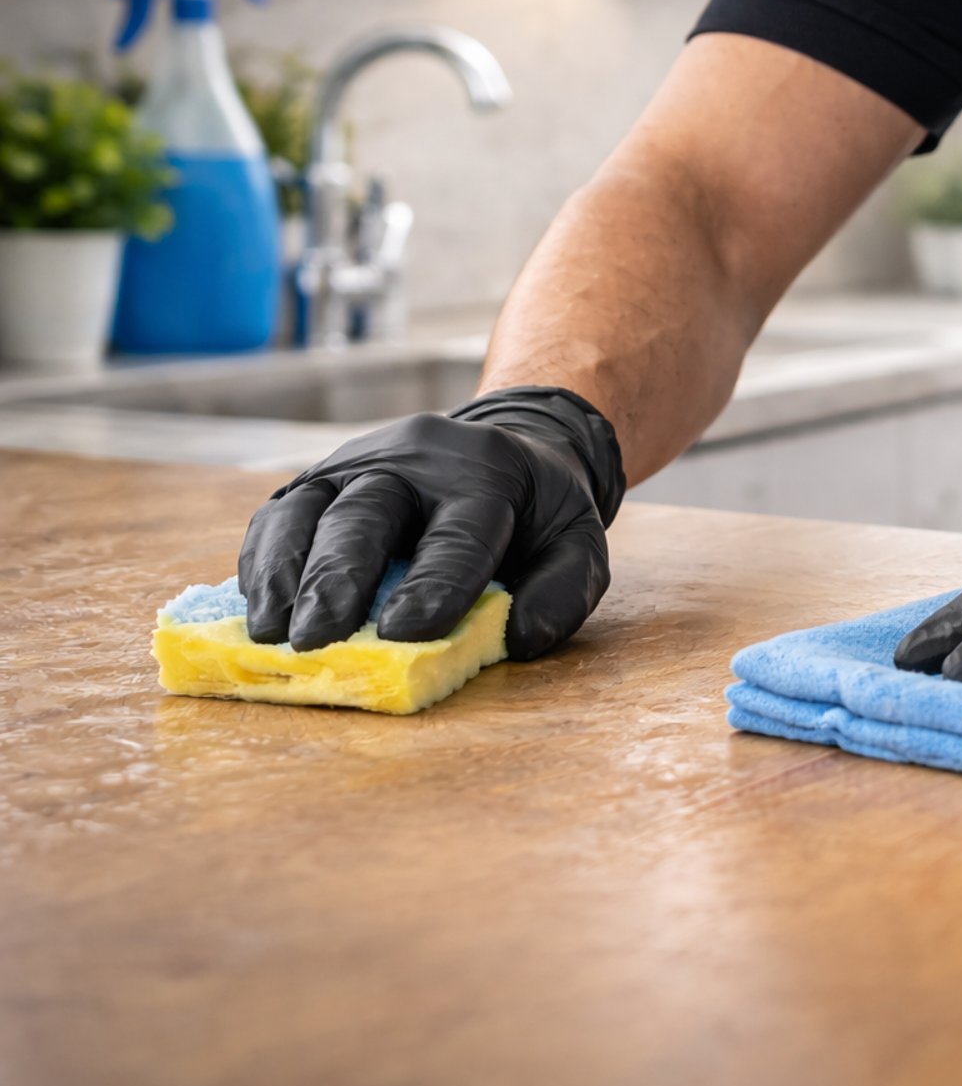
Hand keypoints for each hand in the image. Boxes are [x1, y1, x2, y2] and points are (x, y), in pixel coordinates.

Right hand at [238, 386, 625, 658]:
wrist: (507, 446)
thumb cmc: (536, 514)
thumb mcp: (577, 541)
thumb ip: (565, 590)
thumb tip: (520, 638)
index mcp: (485, 474)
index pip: (458, 532)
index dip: (431, 583)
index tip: (403, 633)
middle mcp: (414, 459)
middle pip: (366, 513)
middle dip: (337, 578)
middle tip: (316, 639)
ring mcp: (358, 461)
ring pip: (308, 508)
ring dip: (284, 572)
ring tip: (270, 633)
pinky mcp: (319, 478)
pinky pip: (280, 513)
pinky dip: (263, 561)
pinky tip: (259, 608)